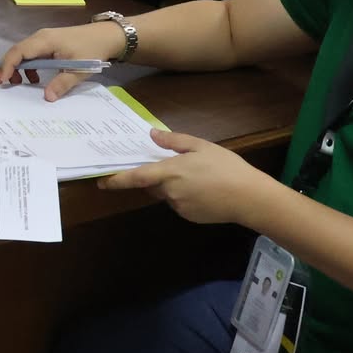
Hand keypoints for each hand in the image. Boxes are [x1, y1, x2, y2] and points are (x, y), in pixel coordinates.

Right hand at [0, 22, 122, 97]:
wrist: (107, 36)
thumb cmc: (92, 50)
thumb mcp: (78, 70)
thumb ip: (62, 84)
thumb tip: (47, 97)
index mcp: (45, 41)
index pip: (19, 52)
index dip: (7, 66)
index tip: (1, 81)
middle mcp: (40, 37)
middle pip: (16, 52)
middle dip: (4, 68)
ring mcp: (44, 39)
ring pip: (22, 53)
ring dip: (16, 68)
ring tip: (15, 84)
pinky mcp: (49, 43)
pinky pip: (31, 54)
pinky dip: (27, 66)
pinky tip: (34, 79)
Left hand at [98, 130, 275, 225]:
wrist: (250, 198)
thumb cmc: (227, 167)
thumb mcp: (202, 146)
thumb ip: (174, 141)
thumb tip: (152, 135)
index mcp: (170, 172)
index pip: (136, 177)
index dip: (117, 180)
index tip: (102, 182)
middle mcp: (170, 192)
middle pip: (152, 185)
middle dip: (155, 176)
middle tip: (174, 166)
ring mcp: (179, 207)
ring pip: (166, 194)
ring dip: (172, 186)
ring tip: (198, 176)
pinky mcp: (190, 217)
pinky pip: (179, 203)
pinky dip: (184, 196)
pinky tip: (204, 189)